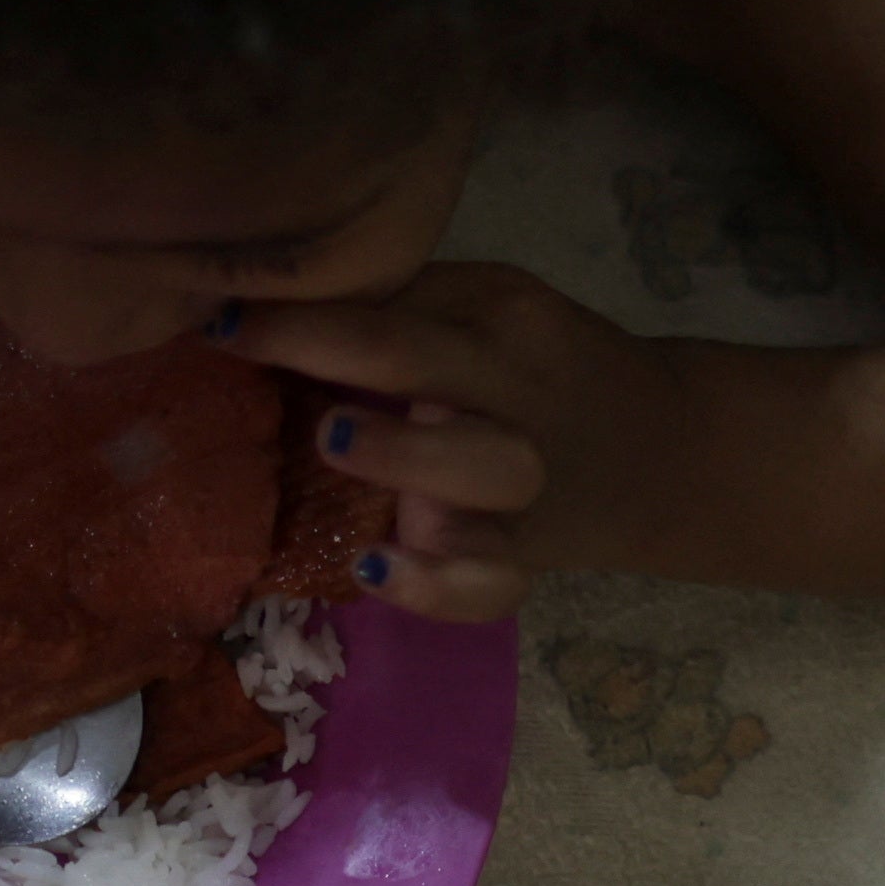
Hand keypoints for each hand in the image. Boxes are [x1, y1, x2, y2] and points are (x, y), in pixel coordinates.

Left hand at [225, 263, 703, 621]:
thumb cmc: (542, 370)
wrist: (669, 449)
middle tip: (255, 344)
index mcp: (494, 317)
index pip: (393, 300)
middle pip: (430, 360)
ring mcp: (524, 483)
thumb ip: (404, 311)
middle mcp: (510, 390)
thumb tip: (263, 311)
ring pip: (479, 465)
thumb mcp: (490, 313)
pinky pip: (490, 584)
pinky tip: (373, 570)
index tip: (215, 316)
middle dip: (340, 351)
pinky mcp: (528, 560)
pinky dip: (433, 584)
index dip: (300, 311)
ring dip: (402, 453)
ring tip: (336, 444)